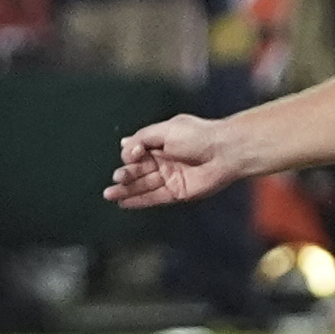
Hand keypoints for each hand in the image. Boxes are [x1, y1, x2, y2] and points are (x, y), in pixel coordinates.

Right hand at [105, 115, 240, 207]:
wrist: (225, 152)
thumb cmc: (199, 136)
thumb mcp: (166, 130)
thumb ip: (143, 138)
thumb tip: (123, 145)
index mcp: (162, 142)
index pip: (137, 151)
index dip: (130, 155)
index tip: (131, 154)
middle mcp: (165, 160)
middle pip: (139, 170)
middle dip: (125, 175)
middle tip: (117, 178)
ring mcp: (171, 177)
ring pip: (144, 185)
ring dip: (126, 190)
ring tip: (109, 194)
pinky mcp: (178, 193)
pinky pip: (154, 198)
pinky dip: (139, 201)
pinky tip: (124, 203)